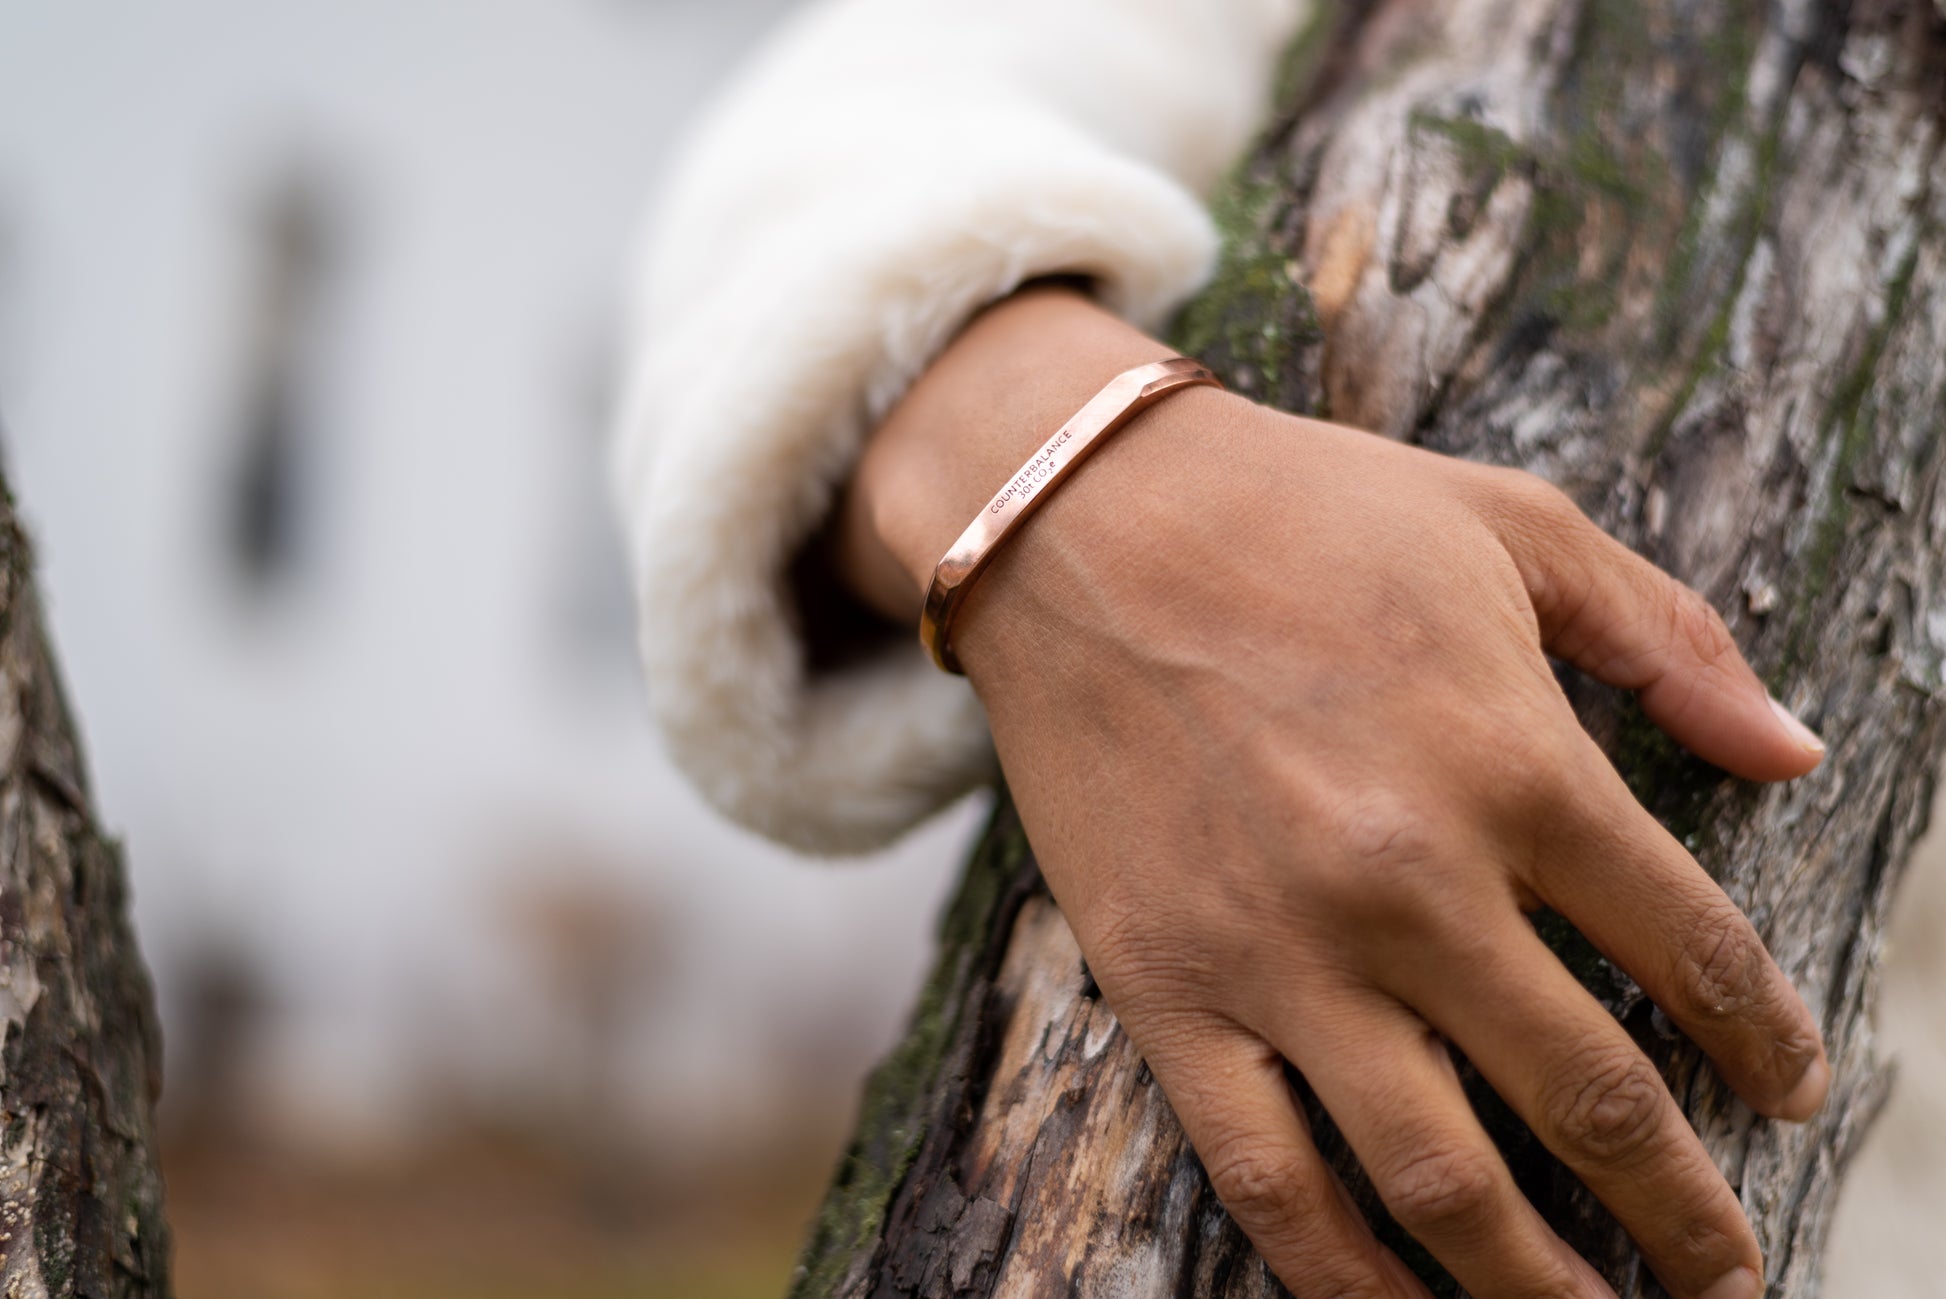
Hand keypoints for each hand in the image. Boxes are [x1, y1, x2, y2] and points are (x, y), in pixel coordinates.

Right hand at [835, 285, 1826, 1298]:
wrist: (1072, 520)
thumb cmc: (1302, 511)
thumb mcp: (1512, 526)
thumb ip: (1670, 638)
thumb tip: (1798, 750)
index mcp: (1517, 763)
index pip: (1695, 952)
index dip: (1766, 1045)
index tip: (1791, 1096)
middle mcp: (1413, 883)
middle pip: (1592, 1098)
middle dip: (1683, 1210)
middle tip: (1727, 1270)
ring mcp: (1282, 953)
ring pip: (1444, 1179)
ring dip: (1543, 1285)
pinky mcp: (1167, 990)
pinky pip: (1267, 1175)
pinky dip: (1344, 1275)